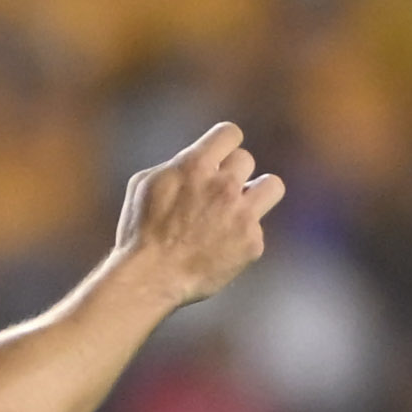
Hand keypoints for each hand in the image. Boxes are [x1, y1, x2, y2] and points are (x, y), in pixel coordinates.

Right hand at [115, 122, 285, 305]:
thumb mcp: (144, 186)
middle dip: (231, 175)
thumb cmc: (140, 232)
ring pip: (272, 186)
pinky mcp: (252, 242)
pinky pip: (256, 230)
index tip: (218, 158)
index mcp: (194, 166)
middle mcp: (223, 185)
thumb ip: (176, 167)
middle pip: (246, 160)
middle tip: (214, 195)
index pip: (229, 133)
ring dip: (256, 194)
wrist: (150, 277)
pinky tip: (218, 249)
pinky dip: (240, 238)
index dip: (223, 145)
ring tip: (238, 210)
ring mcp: (241, 214)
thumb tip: (194, 162)